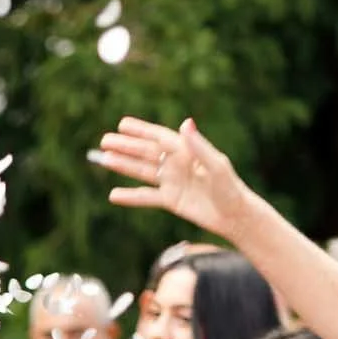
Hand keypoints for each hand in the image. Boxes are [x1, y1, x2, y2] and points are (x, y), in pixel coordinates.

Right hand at [92, 116, 254, 238]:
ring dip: (124, 166)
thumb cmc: (229, 187)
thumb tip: (185, 123)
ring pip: (142, 172)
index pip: (159, 138)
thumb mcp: (215, 165)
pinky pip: (146, 197)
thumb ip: (198, 145)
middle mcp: (177, 164)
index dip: (141, 131)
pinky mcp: (170, 200)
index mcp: (187, 151)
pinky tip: (113, 195)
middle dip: (126, 146)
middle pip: (146, 153)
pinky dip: (130, 197)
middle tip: (104, 140)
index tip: (122, 124)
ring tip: (104, 160)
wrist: (234, 215)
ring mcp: (172, 182)